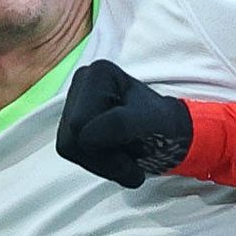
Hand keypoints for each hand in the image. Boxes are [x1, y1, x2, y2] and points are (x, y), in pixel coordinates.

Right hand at [56, 59, 193, 186]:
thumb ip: (119, 125)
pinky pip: (71, 151)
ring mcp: (73, 102)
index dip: (107, 148)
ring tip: (124, 152)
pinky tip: (114, 152)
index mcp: (99, 73)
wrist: (166, 132)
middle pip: (72, 138)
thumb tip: (85, 136)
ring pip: (69, 147)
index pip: (82, 125)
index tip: (134, 147)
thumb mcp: (148, 122)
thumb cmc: (159, 124)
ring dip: (101, 162)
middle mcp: (81, 82)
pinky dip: (96, 161)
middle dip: (104, 158)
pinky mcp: (69, 121)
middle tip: (131, 155)